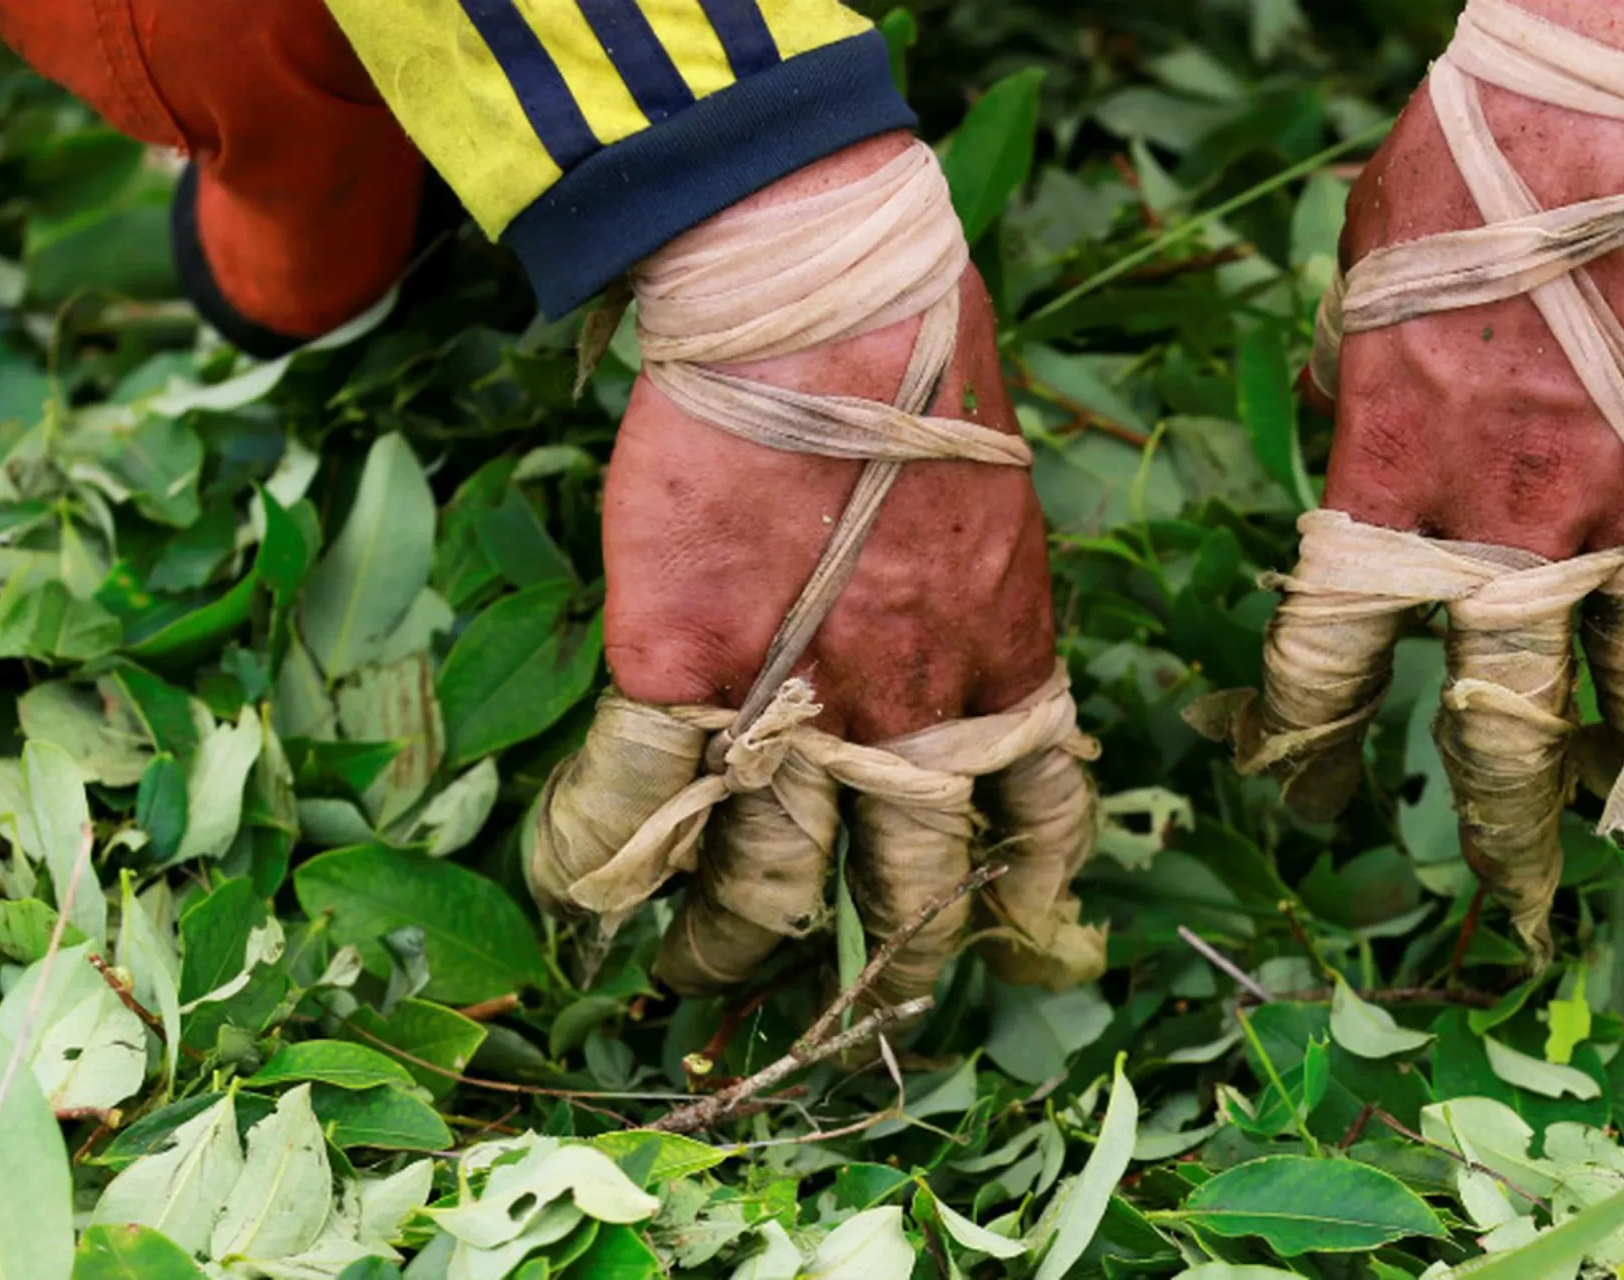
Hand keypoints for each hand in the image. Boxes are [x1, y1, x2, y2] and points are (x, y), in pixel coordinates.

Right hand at [536, 135, 1099, 1007]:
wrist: (818, 299)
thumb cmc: (920, 364)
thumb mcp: (995, 503)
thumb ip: (979, 599)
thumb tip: (962, 631)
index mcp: (1007, 667)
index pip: (1042, 820)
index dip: (1028, 899)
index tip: (1018, 943)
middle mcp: (915, 716)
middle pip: (911, 894)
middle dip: (884, 971)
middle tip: (855, 1009)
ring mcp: (796, 704)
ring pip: (770, 888)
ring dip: (729, 950)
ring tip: (699, 981)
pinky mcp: (679, 669)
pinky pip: (634, 813)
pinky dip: (599, 869)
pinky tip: (580, 901)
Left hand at [1215, 0, 1623, 953]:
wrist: (1615, 89)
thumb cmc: (1464, 167)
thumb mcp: (1361, 291)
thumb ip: (1359, 398)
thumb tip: (1352, 435)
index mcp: (1390, 497)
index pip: (1328, 670)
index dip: (1313, 749)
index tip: (1312, 794)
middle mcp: (1516, 540)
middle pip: (1504, 742)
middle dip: (1505, 840)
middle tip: (1508, 908)